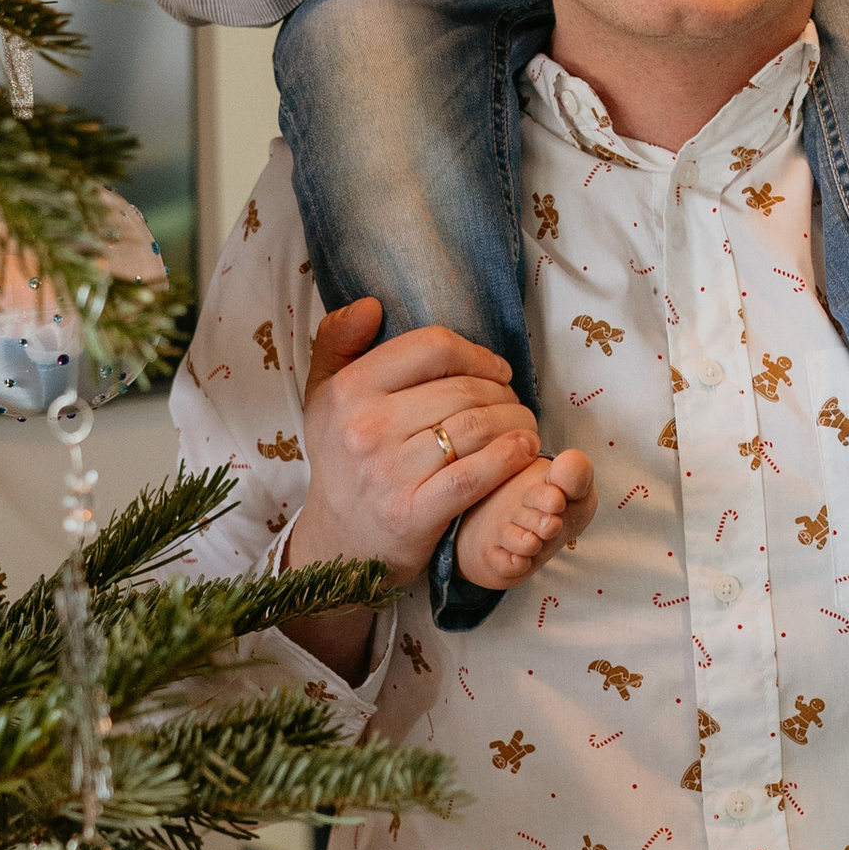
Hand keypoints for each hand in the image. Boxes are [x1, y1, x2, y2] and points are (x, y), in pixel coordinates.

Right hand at [274, 301, 538, 674]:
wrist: (338, 544)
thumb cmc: (343, 460)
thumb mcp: (323, 396)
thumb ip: (337, 340)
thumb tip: (373, 305)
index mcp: (348, 390)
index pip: (432, 347)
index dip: (476, 353)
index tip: (495, 370)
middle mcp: (366, 428)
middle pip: (463, 389)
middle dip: (504, 392)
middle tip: (515, 402)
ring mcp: (390, 473)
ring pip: (477, 428)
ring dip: (517, 423)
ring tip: (524, 426)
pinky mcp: (414, 513)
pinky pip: (477, 475)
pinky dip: (510, 458)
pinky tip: (523, 451)